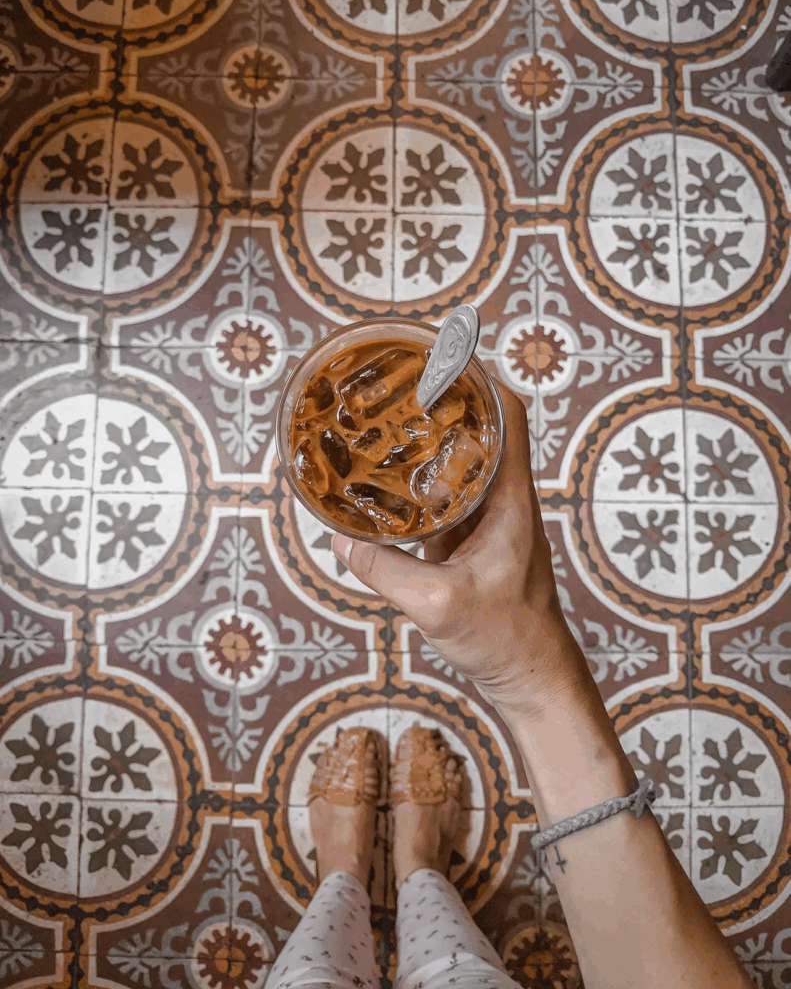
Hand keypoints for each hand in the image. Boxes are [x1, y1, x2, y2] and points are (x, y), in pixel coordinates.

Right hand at [331, 379, 586, 717]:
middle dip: (448, 399)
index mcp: (512, 500)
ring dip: (434, 437)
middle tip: (401, 380)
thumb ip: (386, 570)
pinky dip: (421, 479)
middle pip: (485, 429)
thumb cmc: (506, 639)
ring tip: (389, 418)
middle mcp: (505, 500)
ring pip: (465, 461)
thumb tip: (340, 541)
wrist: (530, 676)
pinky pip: (447, 496)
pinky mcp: (472, 541)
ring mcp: (489, 520)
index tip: (445, 354)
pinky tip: (389, 479)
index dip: (482, 377)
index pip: (510, 417)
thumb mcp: (436, 604)